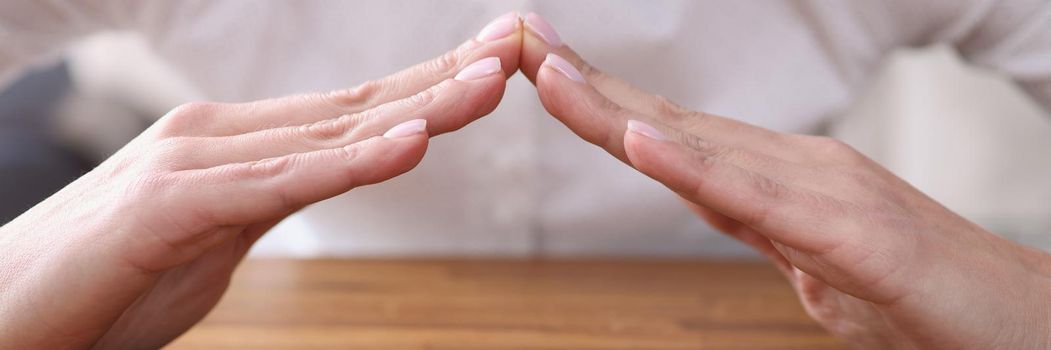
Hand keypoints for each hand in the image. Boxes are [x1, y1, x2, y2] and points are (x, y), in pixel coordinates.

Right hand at [0, 14, 521, 348]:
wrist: (1, 316)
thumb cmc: (107, 281)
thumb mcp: (214, 238)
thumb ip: (268, 202)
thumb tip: (317, 179)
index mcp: (240, 142)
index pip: (354, 110)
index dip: (429, 84)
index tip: (495, 62)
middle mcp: (222, 135)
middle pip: (357, 106)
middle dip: (445, 76)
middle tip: (519, 43)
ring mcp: (197, 162)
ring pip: (331, 133)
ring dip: (420, 107)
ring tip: (492, 79)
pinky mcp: (173, 206)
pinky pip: (281, 185)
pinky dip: (350, 165)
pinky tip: (409, 144)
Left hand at [519, 14, 1050, 348]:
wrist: (1019, 323)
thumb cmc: (917, 295)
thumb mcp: (812, 259)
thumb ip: (760, 223)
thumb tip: (714, 201)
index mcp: (774, 175)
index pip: (666, 131)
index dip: (596, 99)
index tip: (535, 66)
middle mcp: (789, 166)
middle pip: (665, 121)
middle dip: (583, 83)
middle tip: (512, 39)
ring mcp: (819, 191)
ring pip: (698, 145)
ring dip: (614, 109)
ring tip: (546, 71)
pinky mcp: (850, 233)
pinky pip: (757, 198)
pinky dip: (694, 167)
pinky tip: (641, 139)